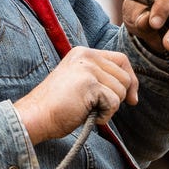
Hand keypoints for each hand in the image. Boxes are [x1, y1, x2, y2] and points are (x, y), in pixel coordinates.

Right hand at [13, 46, 138, 144]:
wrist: (36, 115)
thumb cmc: (58, 106)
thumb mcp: (80, 82)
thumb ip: (101, 77)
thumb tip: (132, 89)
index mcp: (83, 53)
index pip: (121, 60)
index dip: (131, 79)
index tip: (132, 98)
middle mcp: (86, 55)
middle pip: (124, 76)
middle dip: (119, 97)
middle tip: (99, 107)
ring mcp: (87, 68)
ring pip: (121, 90)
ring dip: (109, 107)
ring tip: (88, 110)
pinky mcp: (89, 83)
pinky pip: (113, 102)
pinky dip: (104, 115)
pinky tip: (87, 115)